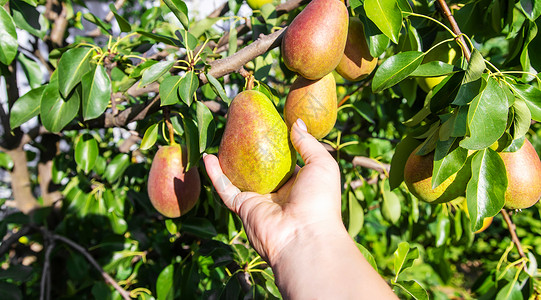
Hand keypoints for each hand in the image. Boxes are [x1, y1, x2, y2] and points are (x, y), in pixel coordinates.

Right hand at [203, 119, 342, 263]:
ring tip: (219, 139)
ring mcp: (258, 200)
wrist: (305, 235)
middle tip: (239, 128)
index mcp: (296, 183)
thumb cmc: (319, 200)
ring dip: (227, 161)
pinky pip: (225, 188)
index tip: (266, 124)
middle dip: (248, 151)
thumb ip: (308, 143)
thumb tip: (296, 122)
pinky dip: (214, 174)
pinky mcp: (242, 207)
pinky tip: (208, 157)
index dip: (275, 143)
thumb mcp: (321, 164)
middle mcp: (276, 192)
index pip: (283, 160)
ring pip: (238, 177)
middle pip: (258, 168)